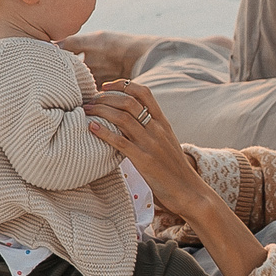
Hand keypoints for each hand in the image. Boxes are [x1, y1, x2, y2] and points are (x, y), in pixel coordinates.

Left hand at [82, 79, 199, 206]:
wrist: (189, 191)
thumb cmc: (174, 170)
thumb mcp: (166, 143)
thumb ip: (151, 130)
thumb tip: (128, 122)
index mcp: (163, 122)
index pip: (144, 92)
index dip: (122, 85)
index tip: (105, 86)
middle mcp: (157, 129)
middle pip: (129, 102)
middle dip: (106, 97)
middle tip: (90, 100)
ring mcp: (151, 144)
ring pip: (122, 118)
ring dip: (101, 111)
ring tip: (86, 111)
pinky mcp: (144, 160)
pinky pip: (121, 142)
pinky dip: (104, 132)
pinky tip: (91, 128)